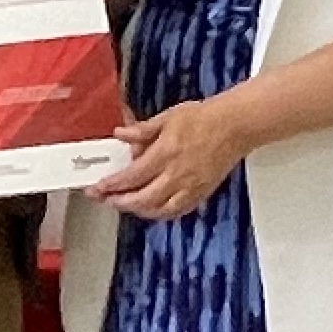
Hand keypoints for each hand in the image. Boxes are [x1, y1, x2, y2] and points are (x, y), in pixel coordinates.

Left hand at [91, 89, 253, 221]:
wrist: (234, 126)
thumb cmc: (203, 118)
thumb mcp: (167, 117)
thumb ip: (142, 130)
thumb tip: (120, 134)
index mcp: (166, 153)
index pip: (132, 176)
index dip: (112, 185)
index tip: (97, 188)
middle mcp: (177, 174)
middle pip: (142, 198)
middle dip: (119, 202)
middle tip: (105, 199)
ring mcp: (190, 187)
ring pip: (158, 210)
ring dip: (137, 210)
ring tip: (124, 204)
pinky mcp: (201, 193)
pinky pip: (177, 211)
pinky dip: (160, 213)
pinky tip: (151, 209)